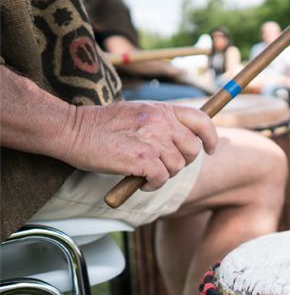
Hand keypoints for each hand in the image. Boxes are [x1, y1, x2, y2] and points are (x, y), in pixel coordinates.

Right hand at [60, 102, 217, 190]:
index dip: (211, 136)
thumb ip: (163, 121)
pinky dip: (153, 185)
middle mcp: (162, 122)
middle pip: (193, 149)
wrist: (73, 129)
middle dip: (184, 162)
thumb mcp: (140, 111)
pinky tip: (141, 182)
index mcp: (163, 109)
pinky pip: (162, 178)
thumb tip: (182, 139)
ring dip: (165, 175)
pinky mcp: (141, 159)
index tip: (211, 149)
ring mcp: (153, 140)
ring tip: (147, 174)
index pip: (202, 119)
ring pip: (178, 166)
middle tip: (165, 166)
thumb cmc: (103, 124)